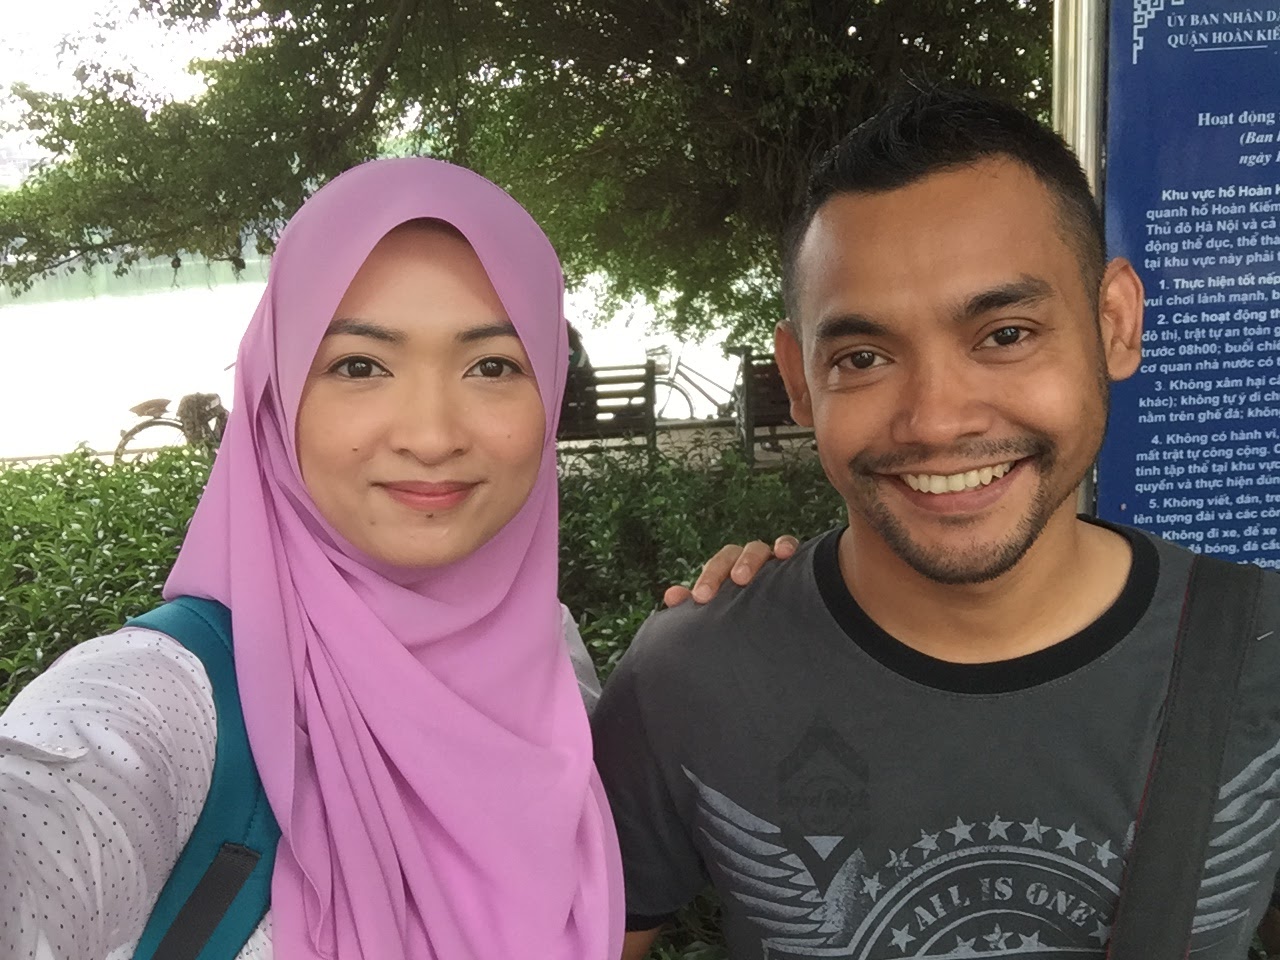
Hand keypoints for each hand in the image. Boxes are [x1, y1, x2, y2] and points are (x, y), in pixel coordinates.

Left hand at [663, 536, 799, 606]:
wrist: (777, 628)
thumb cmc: (744, 618)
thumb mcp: (720, 615)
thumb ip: (694, 607)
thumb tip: (671, 596)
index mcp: (728, 573)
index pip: (714, 567)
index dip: (707, 578)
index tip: (701, 597)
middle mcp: (747, 562)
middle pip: (731, 554)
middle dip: (721, 570)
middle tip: (714, 591)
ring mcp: (770, 560)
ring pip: (758, 549)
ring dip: (749, 559)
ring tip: (742, 577)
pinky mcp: (795, 563)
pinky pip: (790, 546)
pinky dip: (786, 545)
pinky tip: (785, 553)